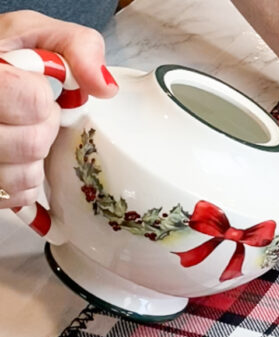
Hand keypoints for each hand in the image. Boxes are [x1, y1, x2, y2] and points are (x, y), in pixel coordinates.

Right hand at [0, 10, 117, 208]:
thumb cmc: (3, 58)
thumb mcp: (35, 33)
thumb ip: (77, 47)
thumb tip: (105, 87)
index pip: (32, 102)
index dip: (43, 100)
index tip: (36, 92)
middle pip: (32, 144)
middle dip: (43, 129)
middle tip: (31, 116)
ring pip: (22, 176)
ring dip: (34, 159)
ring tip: (22, 134)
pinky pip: (16, 197)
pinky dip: (25, 182)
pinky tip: (16, 158)